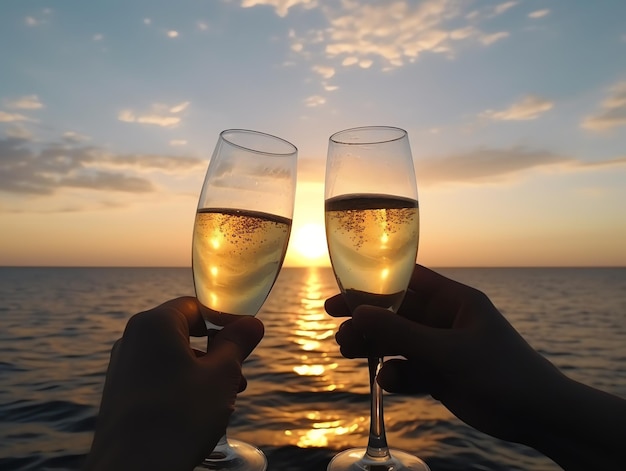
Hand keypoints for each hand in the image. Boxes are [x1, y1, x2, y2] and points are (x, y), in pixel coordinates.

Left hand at [84, 297, 263, 470]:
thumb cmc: (179, 418)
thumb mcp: (221, 375)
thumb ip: (238, 343)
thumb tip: (252, 322)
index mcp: (155, 324)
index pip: (197, 306)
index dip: (226, 319)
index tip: (246, 338)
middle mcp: (133, 339)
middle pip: (185, 331)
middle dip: (217, 351)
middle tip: (239, 374)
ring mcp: (123, 367)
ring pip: (173, 357)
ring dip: (203, 371)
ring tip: (224, 398)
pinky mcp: (121, 393)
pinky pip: (158, 377)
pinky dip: (182, 385)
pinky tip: (198, 412)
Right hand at [326, 265, 625, 469]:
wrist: (538, 416)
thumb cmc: (503, 372)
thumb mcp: (449, 350)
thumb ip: (402, 333)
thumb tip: (358, 313)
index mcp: (455, 300)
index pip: (408, 280)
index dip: (374, 282)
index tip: (342, 290)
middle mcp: (445, 321)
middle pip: (396, 313)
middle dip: (367, 319)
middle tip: (335, 324)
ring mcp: (441, 349)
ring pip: (397, 342)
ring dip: (374, 346)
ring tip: (347, 350)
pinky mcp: (439, 375)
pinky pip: (408, 369)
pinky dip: (395, 374)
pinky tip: (388, 380)